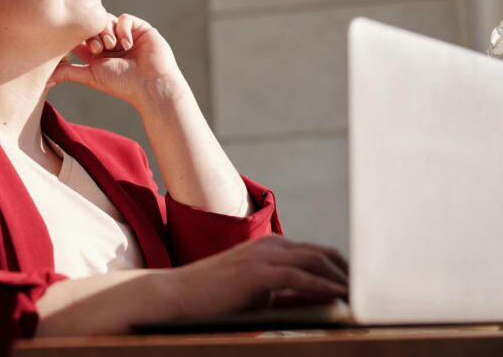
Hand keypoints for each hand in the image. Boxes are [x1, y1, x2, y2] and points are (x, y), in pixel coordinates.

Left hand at [49, 13, 184, 107]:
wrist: (151, 86)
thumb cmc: (122, 84)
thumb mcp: (90, 76)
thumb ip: (68, 72)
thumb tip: (44, 78)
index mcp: (97, 53)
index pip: (80, 35)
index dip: (76, 35)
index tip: (76, 44)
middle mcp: (111, 43)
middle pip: (91, 25)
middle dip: (92, 34)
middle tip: (97, 49)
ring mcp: (125, 35)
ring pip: (106, 19)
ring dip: (106, 31)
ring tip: (112, 47)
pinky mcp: (140, 28)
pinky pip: (124, 18)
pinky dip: (123, 30)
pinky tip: (128, 45)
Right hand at [166, 235, 348, 317]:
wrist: (175, 297)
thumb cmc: (215, 301)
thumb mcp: (259, 298)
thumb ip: (290, 298)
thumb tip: (324, 304)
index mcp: (271, 248)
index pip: (318, 254)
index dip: (344, 270)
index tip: (364, 288)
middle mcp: (270, 245)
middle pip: (325, 253)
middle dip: (351, 272)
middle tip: (374, 293)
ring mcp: (263, 255)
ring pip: (316, 261)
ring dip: (344, 280)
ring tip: (364, 298)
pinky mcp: (256, 271)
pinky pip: (300, 277)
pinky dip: (324, 287)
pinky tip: (341, 299)